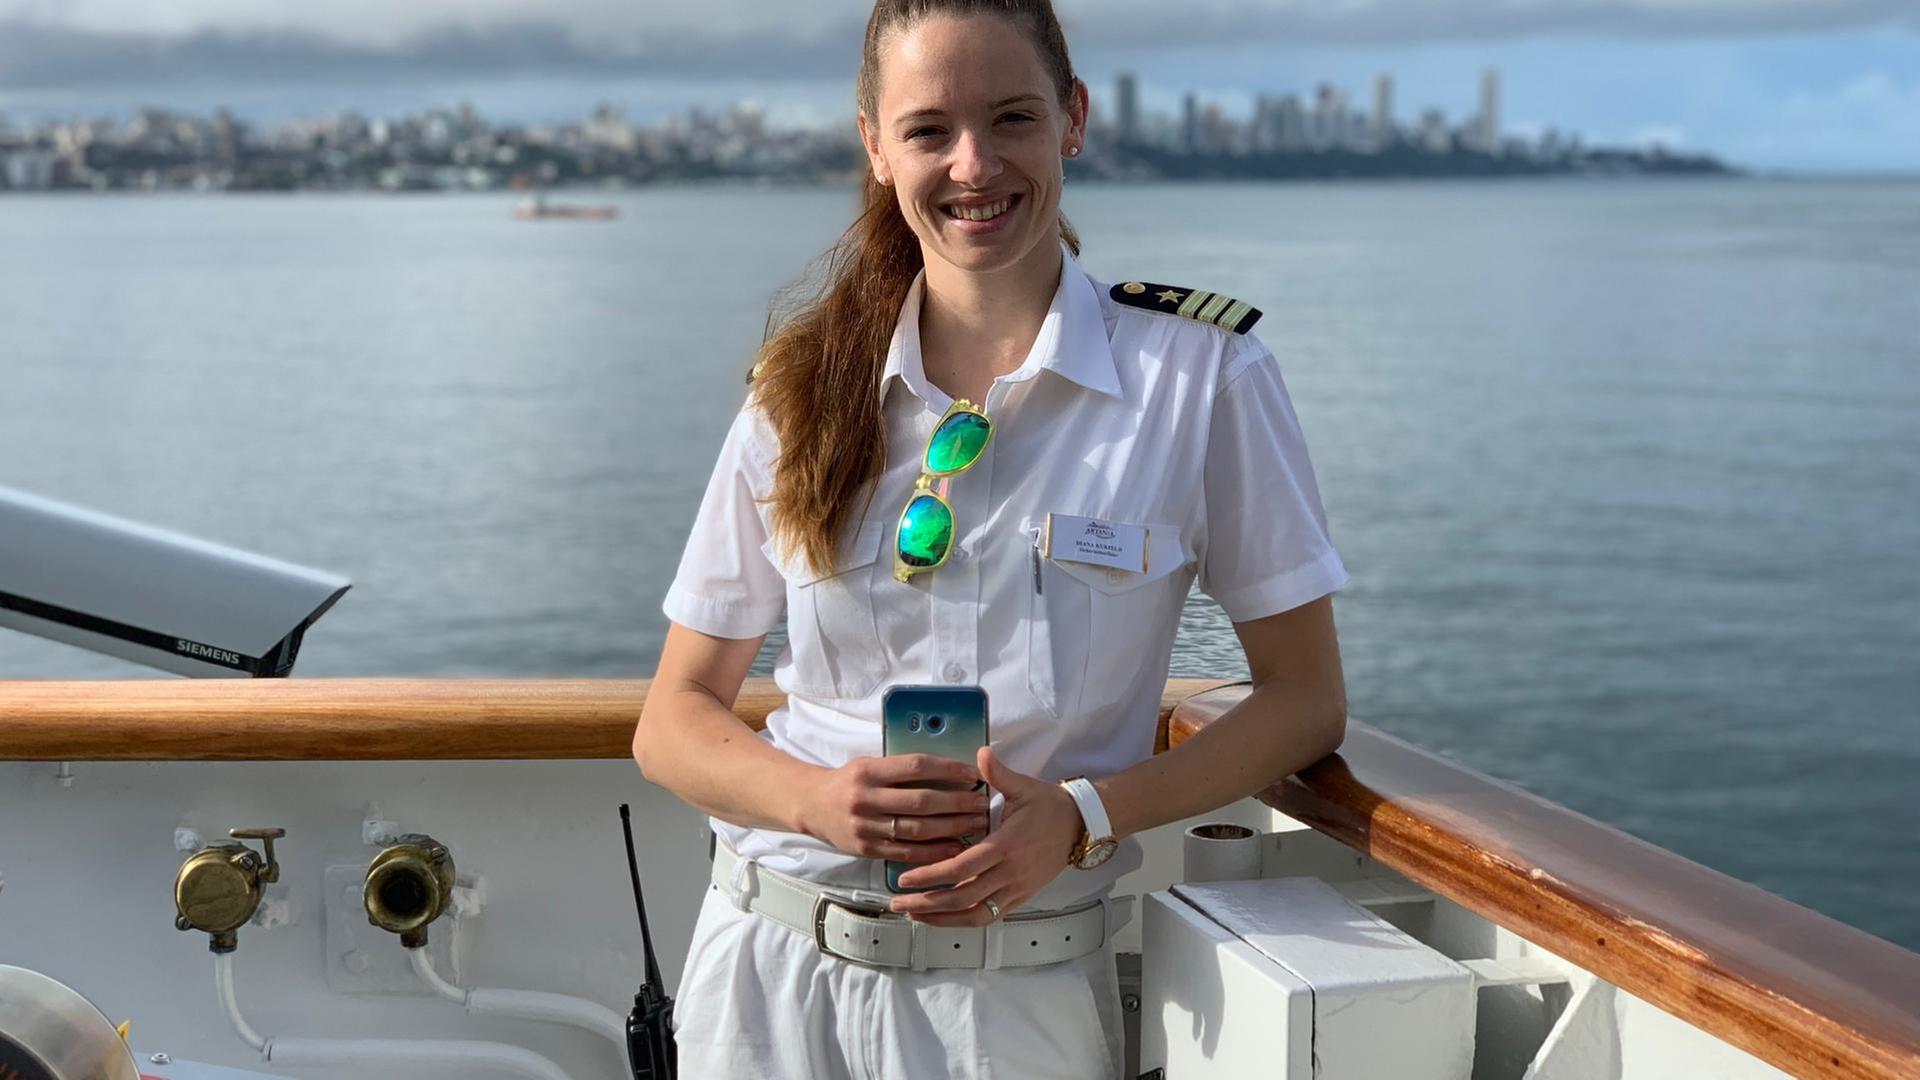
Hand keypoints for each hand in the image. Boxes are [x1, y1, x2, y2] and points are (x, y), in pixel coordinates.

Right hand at [797, 754, 990, 864]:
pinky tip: (955, 848)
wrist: (811, 805)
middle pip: (921, 801)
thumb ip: (901, 768)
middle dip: (957, 802)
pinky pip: (906, 853)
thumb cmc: (849, 781)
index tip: (973, 773)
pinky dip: (934, 852)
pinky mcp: (867, 849)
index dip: (948, 770)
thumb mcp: (869, 764)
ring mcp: (865, 826)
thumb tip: (949, 770)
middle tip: (982, 803)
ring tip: (976, 824)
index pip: (916, 767)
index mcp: (868, 770)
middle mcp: (865, 798)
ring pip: (917, 829)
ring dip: (952, 828)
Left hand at [887, 746, 1084, 926]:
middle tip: (898, 902)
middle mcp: (1011, 872)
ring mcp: (1017, 889)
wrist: (1080, 826)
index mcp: (1007, 845)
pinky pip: (990, 917)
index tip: (905, 878)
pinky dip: (964, 921)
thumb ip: (998, 773)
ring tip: (914, 914)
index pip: (963, 867)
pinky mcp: (1021, 897)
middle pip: (964, 897)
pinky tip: (943, 919)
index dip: (932, 876)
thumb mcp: (1023, 786)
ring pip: (976, 914)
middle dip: (927, 903)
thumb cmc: (1048, 805)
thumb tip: (981, 752)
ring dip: (942, 918)